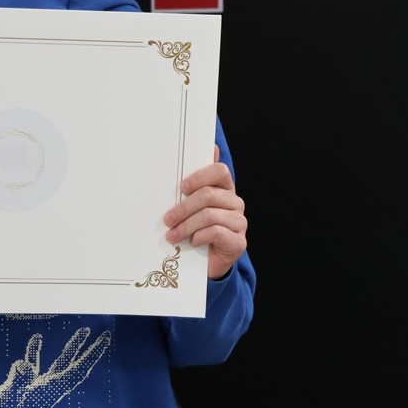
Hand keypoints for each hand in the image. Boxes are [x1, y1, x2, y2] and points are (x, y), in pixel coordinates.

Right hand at [0, 327, 110, 407]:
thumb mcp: (4, 398)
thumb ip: (16, 382)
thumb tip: (24, 364)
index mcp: (47, 396)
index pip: (76, 373)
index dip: (91, 356)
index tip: (104, 340)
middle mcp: (46, 393)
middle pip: (74, 369)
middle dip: (90, 352)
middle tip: (105, 336)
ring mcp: (34, 390)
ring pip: (59, 365)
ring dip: (71, 349)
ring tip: (83, 331)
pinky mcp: (21, 388)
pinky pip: (34, 366)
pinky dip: (36, 351)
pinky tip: (36, 338)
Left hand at [163, 145, 246, 279]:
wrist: (206, 261)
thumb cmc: (196, 227)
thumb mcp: (191, 205)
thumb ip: (195, 181)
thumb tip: (212, 146)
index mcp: (225, 188)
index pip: (220, 171)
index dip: (199, 177)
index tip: (181, 188)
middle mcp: (235, 202)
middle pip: (208, 195)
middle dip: (183, 208)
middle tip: (167, 219)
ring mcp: (239, 222)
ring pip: (209, 215)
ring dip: (186, 226)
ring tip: (172, 235)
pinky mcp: (239, 242)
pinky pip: (216, 232)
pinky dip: (199, 237)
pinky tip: (192, 242)